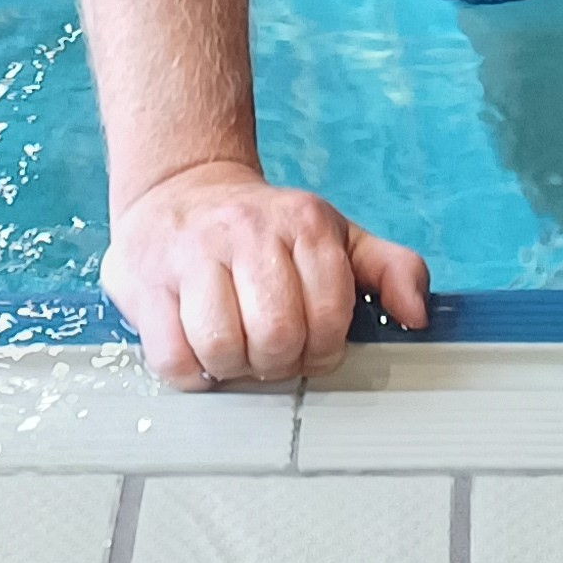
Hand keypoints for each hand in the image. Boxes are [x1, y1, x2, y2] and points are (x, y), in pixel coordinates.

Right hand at [102, 157, 427, 386]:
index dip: (323, 349)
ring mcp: (191, 254)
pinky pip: (172, 357)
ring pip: (222, 346)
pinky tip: (198, 350)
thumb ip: (391, 270)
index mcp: (303, 223)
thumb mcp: (336, 237)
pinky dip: (191, 372)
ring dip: (233, 367)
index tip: (310, 346)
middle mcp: (247, 231)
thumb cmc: (266, 232)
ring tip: (234, 349)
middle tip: (269, 352)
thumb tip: (417, 317)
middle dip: (278, 362)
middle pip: (276, 335)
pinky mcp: (146, 282)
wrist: (179, 189)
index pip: (329, 315)